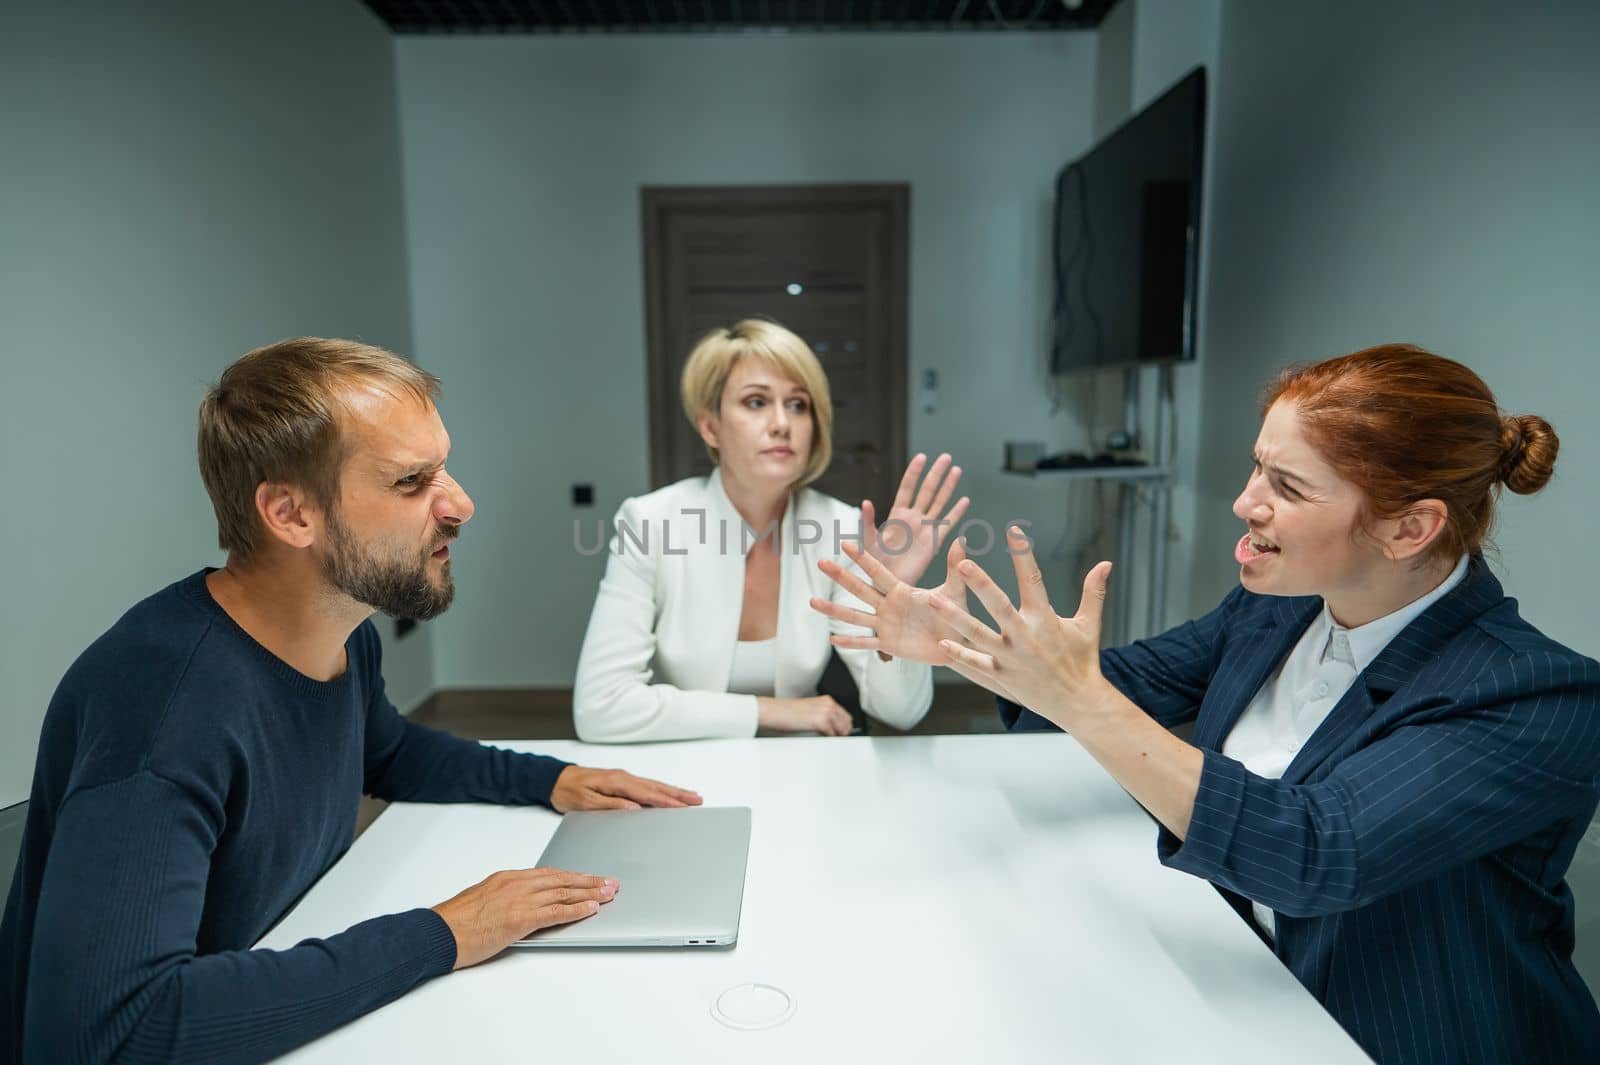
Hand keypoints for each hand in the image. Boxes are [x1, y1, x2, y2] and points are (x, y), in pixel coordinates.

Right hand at [433, 866, 617, 969]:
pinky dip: (576, 910)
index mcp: (507, 878)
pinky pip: (555, 912)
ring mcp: (519, 900)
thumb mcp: (482, 900)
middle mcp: (516, 884)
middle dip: (589, 881)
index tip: (589, 878)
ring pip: (563, 893)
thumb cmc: (455, 922)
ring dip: (590, 893)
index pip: (549, 874)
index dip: (573, 876)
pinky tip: (591, 909)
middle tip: (610, 882)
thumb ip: (505, 898)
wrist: (438, 933)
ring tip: (609, 894)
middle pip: (562, 880)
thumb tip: (522, 904)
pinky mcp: (520, 919)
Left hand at [549, 766, 701, 812]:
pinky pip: (646, 786)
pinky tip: (669, 794)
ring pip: (654, 785)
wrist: (554, 779)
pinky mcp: (621, 781)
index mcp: (616, 782)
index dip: (666, 801)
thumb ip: (611, 805)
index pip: (647, 793)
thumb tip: (634, 808)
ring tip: (691, 797)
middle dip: (678, 794)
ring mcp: (624, 778)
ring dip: (673, 791)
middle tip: (698, 800)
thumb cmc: (567, 791)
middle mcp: (623, 777)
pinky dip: (661, 790)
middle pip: (656, 787)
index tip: (683, 807)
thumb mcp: (586, 802)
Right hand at [757, 695, 853, 735]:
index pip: (845, 715)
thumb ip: (821, 715)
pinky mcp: (821, 722)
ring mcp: (826, 713)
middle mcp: (828, 704)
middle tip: (835, 739)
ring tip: (828, 741)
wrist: (774, 711)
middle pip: (847, 723)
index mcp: (826, 700)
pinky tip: (822, 740)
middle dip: (843, 732)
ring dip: (837, 737)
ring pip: (843, 730)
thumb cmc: (785, 712)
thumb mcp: (808, 710)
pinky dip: (829, 740)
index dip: (844, 726)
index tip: (841, 733)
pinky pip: (833, 736)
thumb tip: (830, 728)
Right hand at [811, 537, 973, 665]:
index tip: (846, 544)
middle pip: (860, 589)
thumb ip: (955, 567)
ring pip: (855, 616)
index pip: (878, 572)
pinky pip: (867, 642)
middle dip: (841, 576)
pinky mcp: (889, 643)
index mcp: (902, 590)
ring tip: (812, 601)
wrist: (958, 643)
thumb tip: (962, 540)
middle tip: (821, 562)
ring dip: (834, 610)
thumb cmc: (957, 614)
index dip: (863, 558)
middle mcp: (889, 606)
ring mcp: (886, 625)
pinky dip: (850, 642)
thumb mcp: (955, 590)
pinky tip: (833, 641)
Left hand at [862, 452, 969, 586]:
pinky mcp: (933, 543)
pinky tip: (964, 501)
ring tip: (956, 470)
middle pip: (927, 490)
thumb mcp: (867, 541)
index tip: (921, 457)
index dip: (914, 472)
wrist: (887, 584)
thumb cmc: (874, 564)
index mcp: (897, 515)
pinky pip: (947, 524)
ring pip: (939, 503)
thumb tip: (865, 502)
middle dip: (936, 474)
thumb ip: (868, 522)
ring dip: (948, 487)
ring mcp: (924, 529)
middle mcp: (913, 519)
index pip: (907, 488)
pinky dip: (956, 513)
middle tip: (946, 457)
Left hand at [929, 526, 1117, 728]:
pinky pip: (976, 664)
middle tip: (962, 564)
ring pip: (977, 634)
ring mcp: (1012, 658)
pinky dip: (959, 654)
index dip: (1023, 554)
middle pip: (999, 606)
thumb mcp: (1088, 625)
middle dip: (980, 584)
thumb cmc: (1082, 660)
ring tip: (932, 599)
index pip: (1033, 580)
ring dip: (954, 617)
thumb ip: (1093, 593)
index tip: (1013, 530)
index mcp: (1046, 620)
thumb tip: (1106, 563)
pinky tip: (941, 641)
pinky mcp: (1002, 677)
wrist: (1079, 702)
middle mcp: (1026, 637)